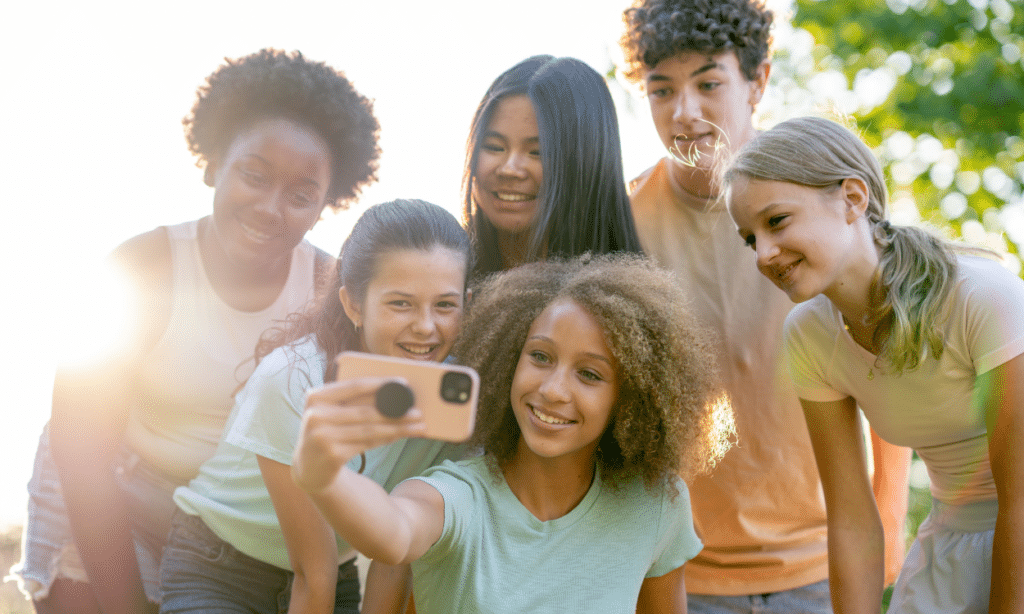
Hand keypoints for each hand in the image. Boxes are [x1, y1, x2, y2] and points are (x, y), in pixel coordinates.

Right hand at [292, 377, 425, 492]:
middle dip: (396, 411)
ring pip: (370, 429)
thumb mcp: (330, 412)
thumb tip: (393, 392)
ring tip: (418, 425)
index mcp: (315, 397)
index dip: (380, 384)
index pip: (353, 386)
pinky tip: (401, 435)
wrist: (308, 468)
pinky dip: (387, 438)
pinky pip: (367, 444)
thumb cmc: (327, 431)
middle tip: (418, 411)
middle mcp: (315, 416)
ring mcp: (322, 437)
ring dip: (398, 427)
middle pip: (365, 411)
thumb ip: (352, 401)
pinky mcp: (333, 455)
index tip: (404, 383)